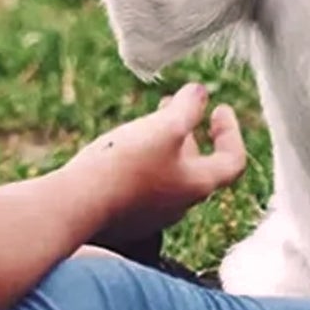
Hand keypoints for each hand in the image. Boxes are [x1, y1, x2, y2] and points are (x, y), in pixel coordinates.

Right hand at [70, 84, 247, 243]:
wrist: (76, 204)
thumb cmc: (126, 164)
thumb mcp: (164, 126)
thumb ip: (188, 108)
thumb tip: (200, 93)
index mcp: (197, 185)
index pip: (233, 162)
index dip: (231, 132)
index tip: (220, 108)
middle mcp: (180, 205)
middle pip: (198, 167)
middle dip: (192, 132)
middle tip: (180, 107)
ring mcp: (152, 214)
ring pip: (169, 174)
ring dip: (166, 144)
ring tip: (149, 120)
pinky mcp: (126, 217)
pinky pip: (143, 185)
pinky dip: (144, 160)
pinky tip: (124, 145)